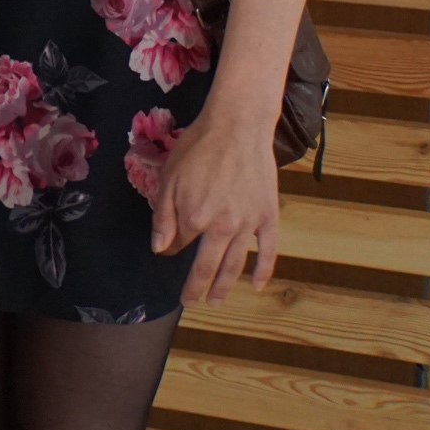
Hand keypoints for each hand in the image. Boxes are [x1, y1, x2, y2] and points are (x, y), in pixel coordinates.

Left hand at [151, 105, 279, 303]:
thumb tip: (160, 248)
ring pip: (235, 264)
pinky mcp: (269, 217)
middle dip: (196, 286)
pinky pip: (269, 251)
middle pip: (207, 265)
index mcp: (194, 218)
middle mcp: (222, 227)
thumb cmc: (197, 148)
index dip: (172, 249)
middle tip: (190, 301)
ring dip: (225, 286)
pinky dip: (264, 270)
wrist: (237, 127)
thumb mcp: (169, 178)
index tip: (167, 251)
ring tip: (216, 301)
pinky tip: (257, 285)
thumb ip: (163, 216)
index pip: (180, 244)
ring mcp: (248, 225)